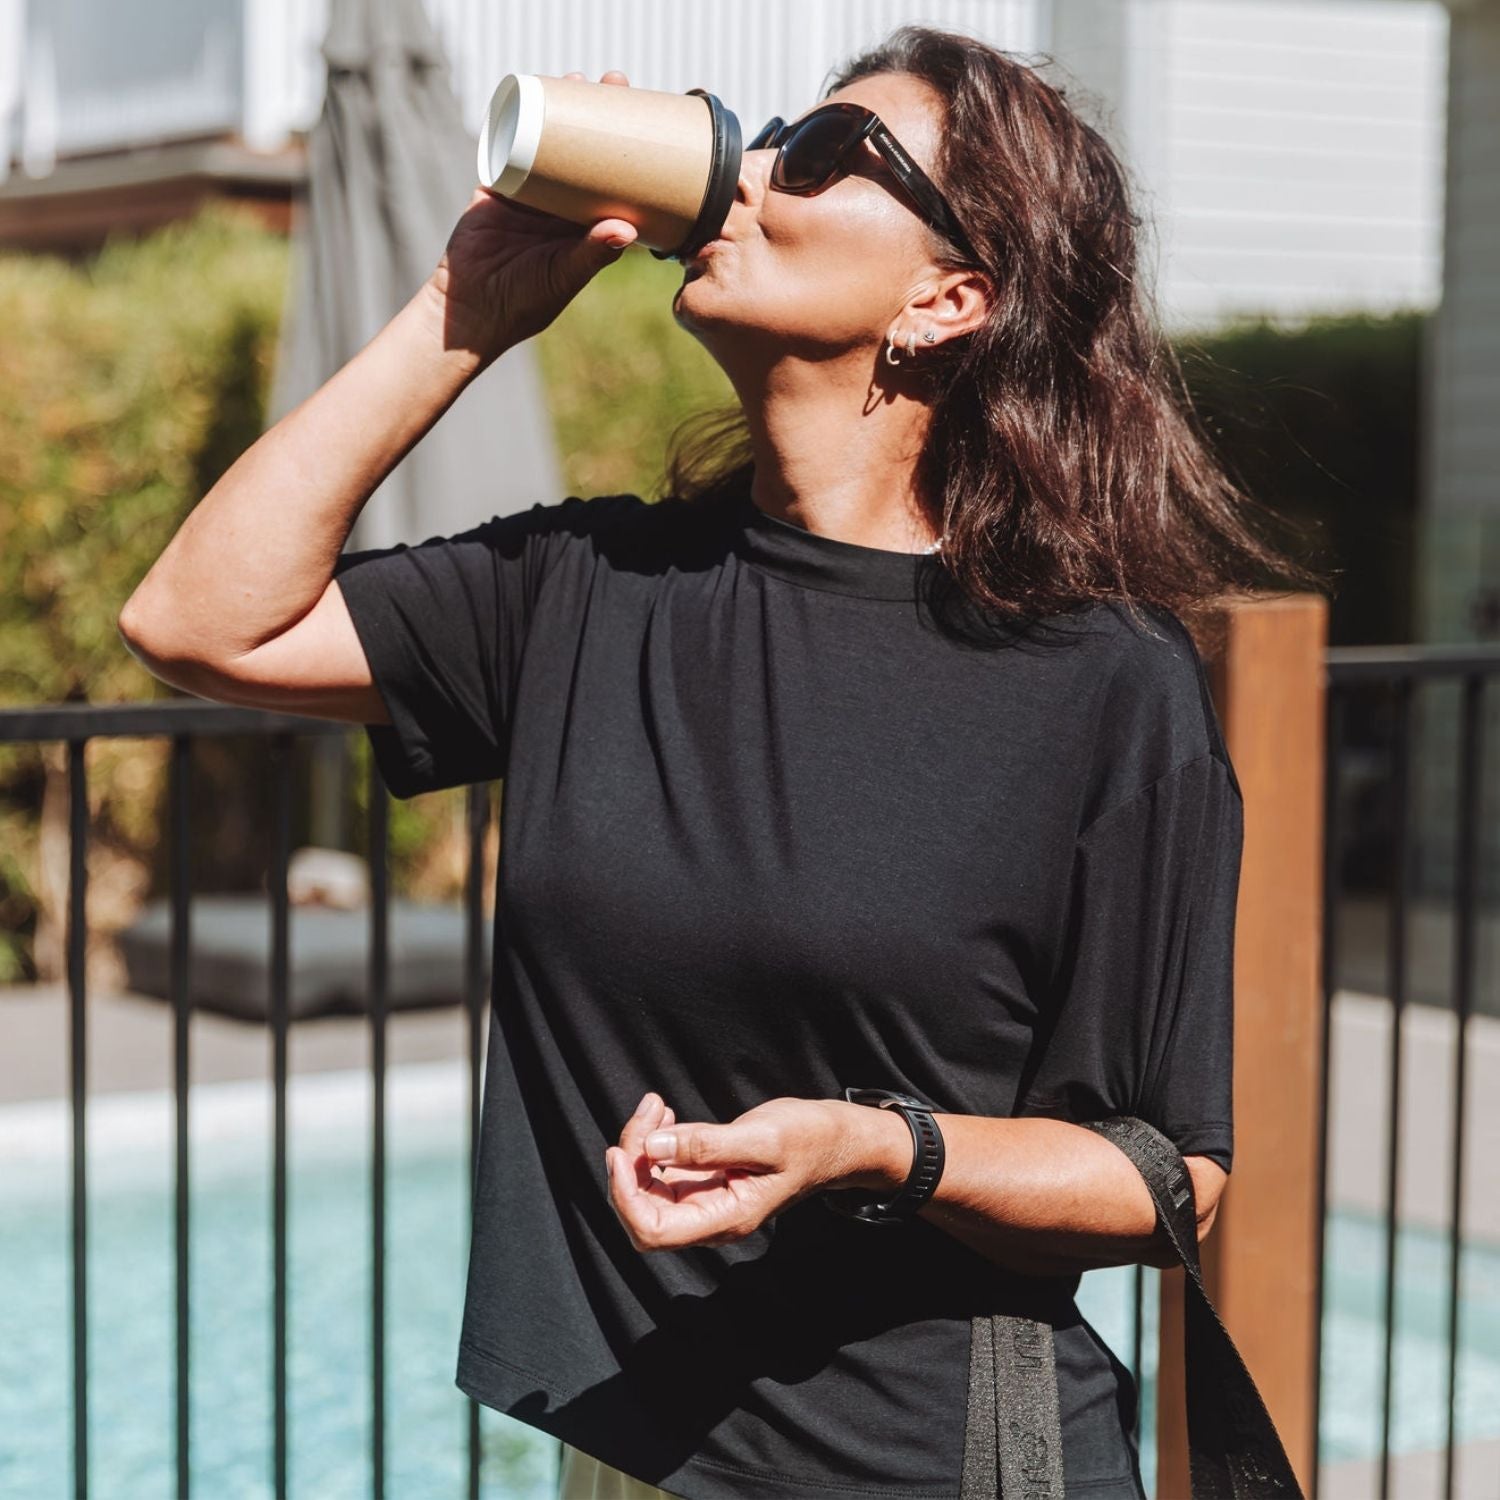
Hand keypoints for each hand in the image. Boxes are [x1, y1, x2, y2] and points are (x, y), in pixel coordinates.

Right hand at [424, 69, 639, 361]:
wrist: (469, 310)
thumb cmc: (524, 302)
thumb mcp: (562, 276)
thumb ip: (592, 255)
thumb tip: (627, 231)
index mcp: (583, 225)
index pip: (613, 177)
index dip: (628, 147)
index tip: (645, 117)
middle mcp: (559, 205)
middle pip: (584, 149)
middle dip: (597, 114)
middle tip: (613, 81)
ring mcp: (527, 192)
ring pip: (548, 140)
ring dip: (560, 107)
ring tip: (574, 78)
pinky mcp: (496, 185)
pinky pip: (507, 144)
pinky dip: (515, 119)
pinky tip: (529, 92)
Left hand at [605, 1092, 852, 1250]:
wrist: (835, 1139)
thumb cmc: (808, 1138)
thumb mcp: (762, 1137)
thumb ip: (707, 1145)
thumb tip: (653, 1147)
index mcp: (726, 1218)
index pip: (653, 1230)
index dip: (625, 1196)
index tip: (622, 1151)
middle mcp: (710, 1217)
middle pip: (642, 1209)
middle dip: (632, 1161)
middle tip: (651, 1111)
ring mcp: (705, 1199)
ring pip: (648, 1188)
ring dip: (640, 1146)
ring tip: (657, 1106)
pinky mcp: (705, 1180)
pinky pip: (662, 1171)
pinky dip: (654, 1142)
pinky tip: (665, 1114)